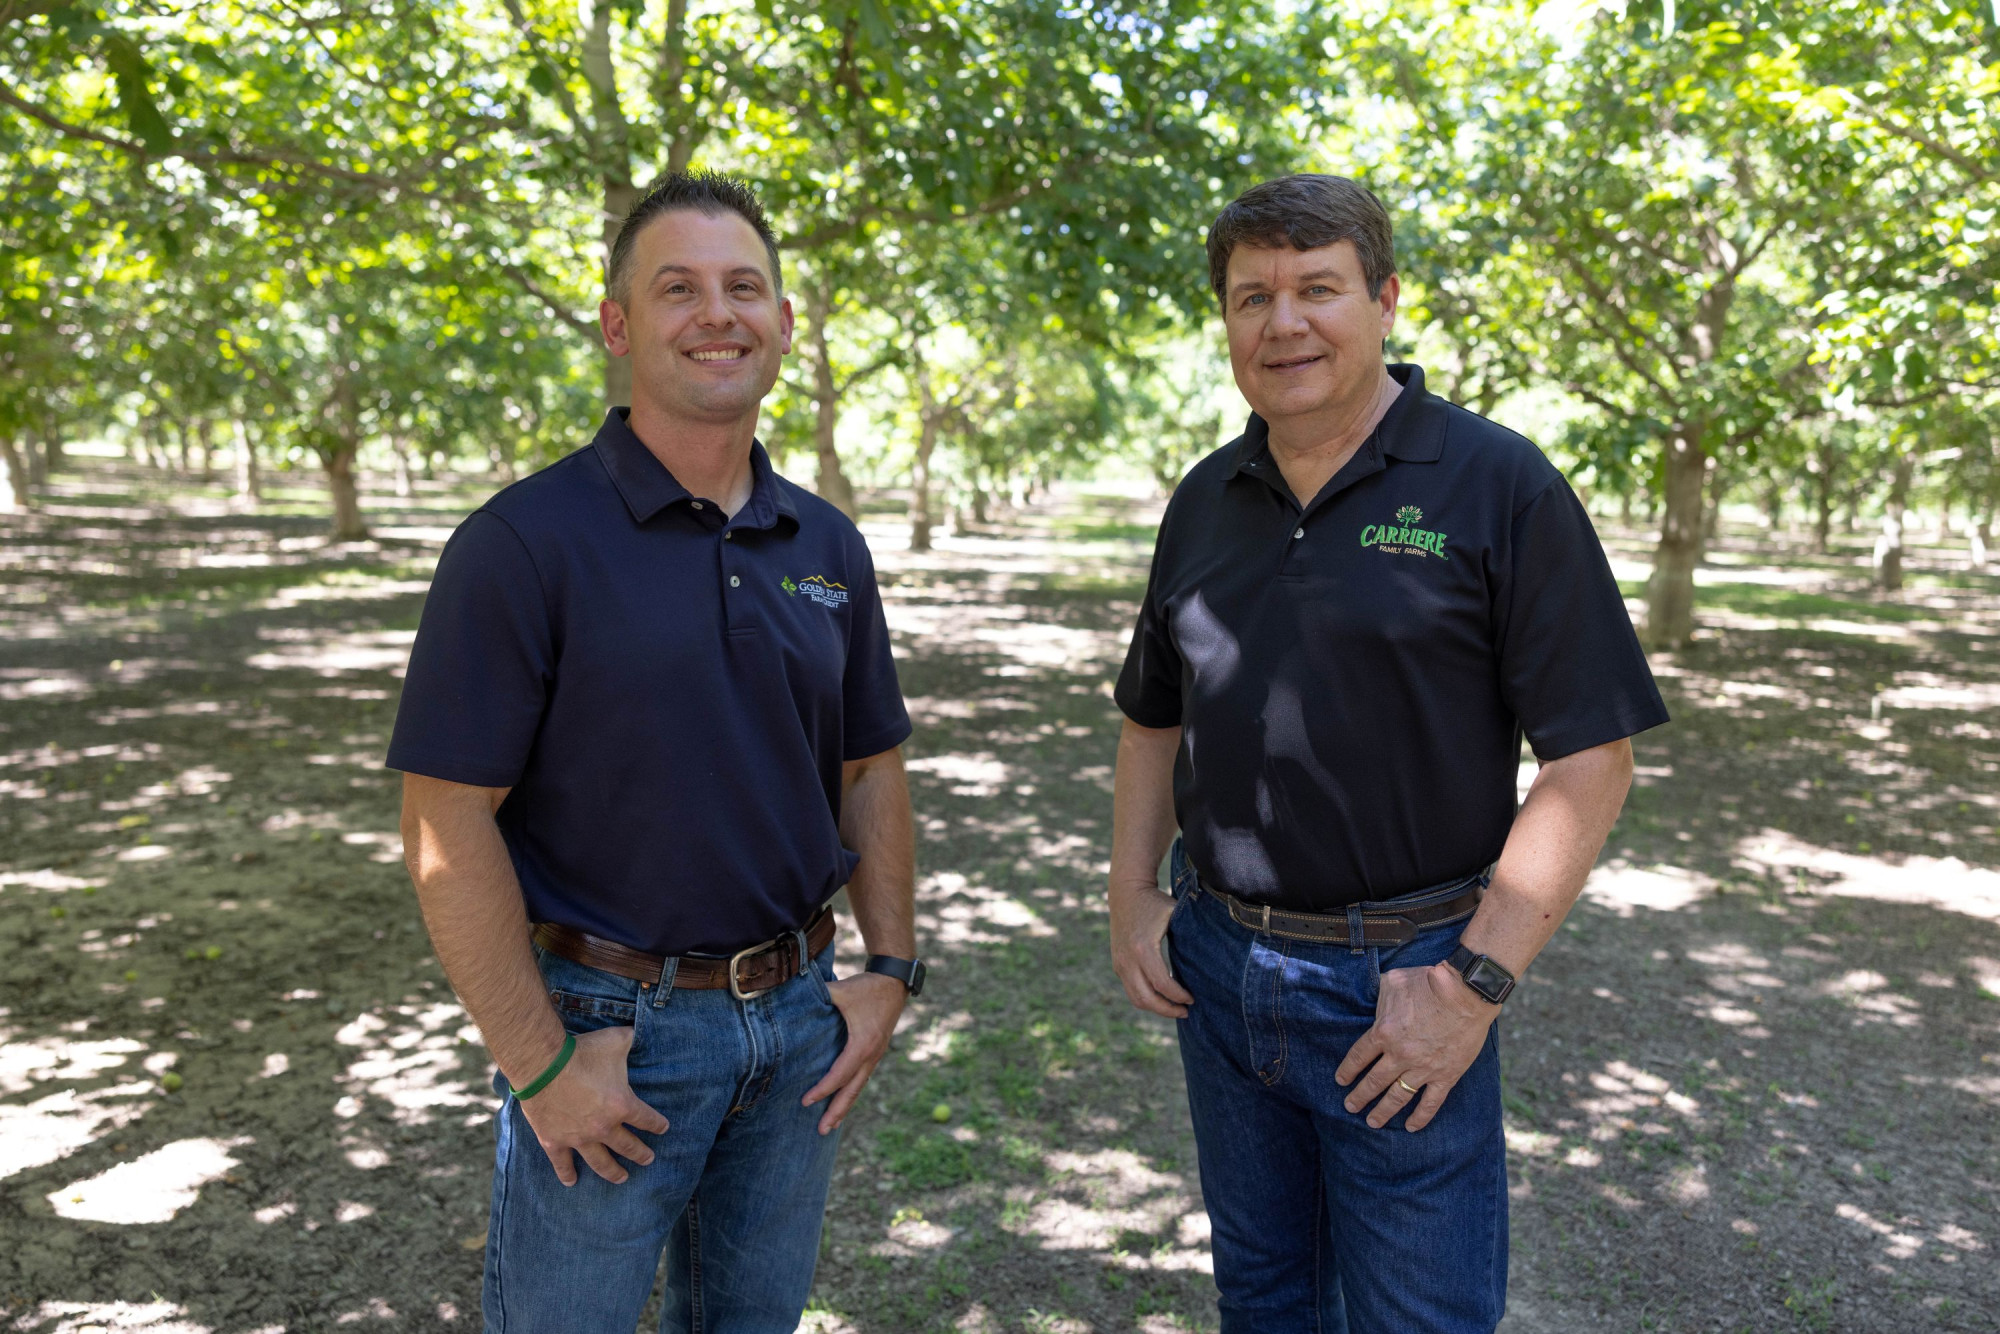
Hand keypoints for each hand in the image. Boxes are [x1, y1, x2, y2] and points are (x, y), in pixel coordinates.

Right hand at [514, 1026, 669, 1185]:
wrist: (542, 1065)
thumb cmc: (582, 1052)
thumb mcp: (615, 1040)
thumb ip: (631, 1039)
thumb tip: (638, 1033)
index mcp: (622, 1105)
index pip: (647, 1119)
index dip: (657, 1124)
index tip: (663, 1129)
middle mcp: (604, 1127)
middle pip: (628, 1146)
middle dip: (641, 1154)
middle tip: (648, 1160)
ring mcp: (579, 1138)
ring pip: (601, 1162)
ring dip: (613, 1172)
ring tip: (622, 1179)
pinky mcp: (555, 1141)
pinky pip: (562, 1163)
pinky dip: (566, 1174)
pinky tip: (572, 1182)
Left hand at [802, 972, 904, 1134]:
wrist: (895, 982)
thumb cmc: (867, 987)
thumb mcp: (842, 990)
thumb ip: (820, 995)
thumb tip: (794, 995)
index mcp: (862, 1044)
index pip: (840, 1074)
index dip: (822, 1090)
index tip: (805, 1101)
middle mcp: (871, 1055)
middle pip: (852, 1090)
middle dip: (837, 1112)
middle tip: (821, 1131)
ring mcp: (875, 1056)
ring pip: (859, 1087)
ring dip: (845, 1107)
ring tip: (831, 1126)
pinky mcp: (875, 1052)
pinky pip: (862, 1078)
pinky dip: (851, 1093)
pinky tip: (843, 1101)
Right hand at [1109, 882, 1193, 1018]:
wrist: (1126, 891)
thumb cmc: (1155, 902)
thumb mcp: (1174, 914)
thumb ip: (1189, 934)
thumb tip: (1212, 957)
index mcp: (1143, 949)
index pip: (1162, 984)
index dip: (1179, 996)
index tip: (1193, 999)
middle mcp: (1127, 960)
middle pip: (1146, 999)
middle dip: (1167, 1010)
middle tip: (1185, 1012)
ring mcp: (1120, 963)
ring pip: (1136, 999)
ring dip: (1156, 1008)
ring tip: (1174, 1008)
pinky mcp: (1117, 964)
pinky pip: (1131, 990)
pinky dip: (1147, 998)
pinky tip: (1162, 997)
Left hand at [1335, 960, 1496, 1130]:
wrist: (1465, 993)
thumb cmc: (1428, 982)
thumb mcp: (1393, 982)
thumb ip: (1380, 997)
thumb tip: (1376, 1004)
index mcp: (1383, 1033)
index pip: (1358, 1057)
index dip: (1348, 1071)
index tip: (1341, 1081)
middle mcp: (1399, 1055)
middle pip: (1374, 1082)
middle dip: (1359, 1096)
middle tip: (1350, 1106)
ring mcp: (1423, 1068)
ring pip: (1397, 1097)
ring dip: (1383, 1111)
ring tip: (1372, 1122)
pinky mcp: (1446, 1075)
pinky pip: (1430, 1102)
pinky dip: (1420, 1117)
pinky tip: (1410, 1127)